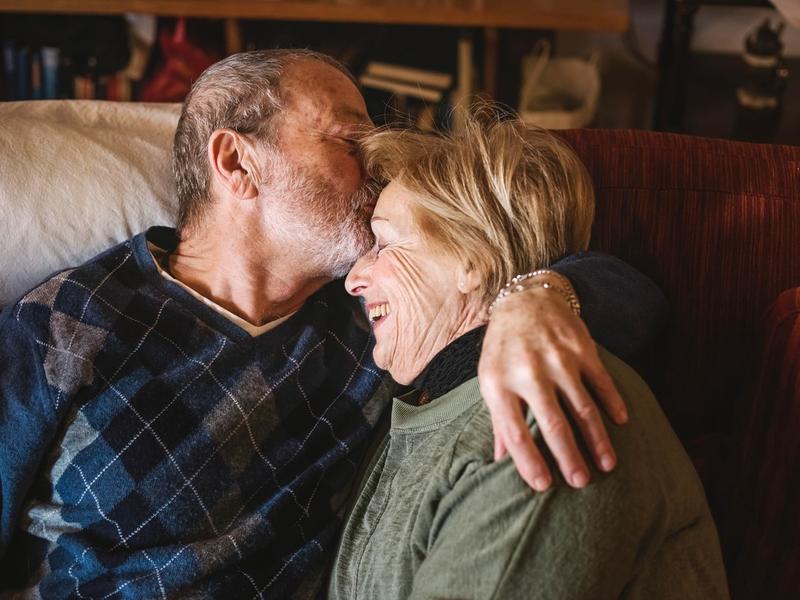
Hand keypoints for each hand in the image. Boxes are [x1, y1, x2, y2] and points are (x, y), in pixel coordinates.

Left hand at [478, 282, 627, 490]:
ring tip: (607, 464)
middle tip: (581, 482)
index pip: (514, 431)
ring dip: (597, 439)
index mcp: (499, 383)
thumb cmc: (503, 349)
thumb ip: (498, 420)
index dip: (528, 461)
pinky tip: (621, 422)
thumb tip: (498, 461)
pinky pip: (601, 382)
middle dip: (569, 457)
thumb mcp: (491, 380)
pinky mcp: (581, 348)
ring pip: (583, 407)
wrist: (525, 301)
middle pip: (553, 424)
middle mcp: (528, 372)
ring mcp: (557, 359)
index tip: (543, 486)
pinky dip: (612, 403)